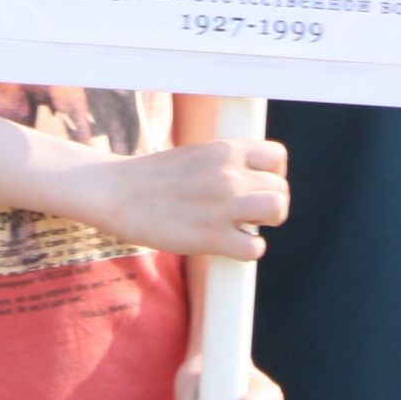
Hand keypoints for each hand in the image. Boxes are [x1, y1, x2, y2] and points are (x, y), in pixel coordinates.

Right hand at [85, 136, 289, 258]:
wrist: (119, 192)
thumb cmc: (155, 176)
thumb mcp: (196, 155)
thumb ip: (226, 164)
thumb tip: (252, 181)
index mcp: (225, 149)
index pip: (278, 157)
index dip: (273, 175)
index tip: (256, 185)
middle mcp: (229, 174)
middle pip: (280, 188)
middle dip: (269, 203)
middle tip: (247, 212)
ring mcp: (223, 205)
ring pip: (277, 211)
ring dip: (266, 223)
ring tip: (244, 226)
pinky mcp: (212, 237)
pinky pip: (255, 248)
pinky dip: (247, 250)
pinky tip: (230, 245)